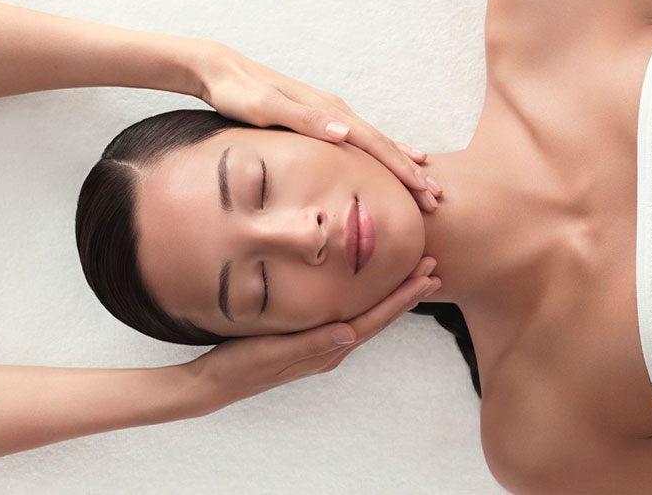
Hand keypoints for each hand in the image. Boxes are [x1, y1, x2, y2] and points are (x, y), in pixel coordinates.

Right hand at [187, 256, 441, 412]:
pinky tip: (370, 294)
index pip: (374, 320)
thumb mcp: (273, 351)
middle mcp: (331, 349)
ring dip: (393, 298)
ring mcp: (322, 347)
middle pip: (379, 318)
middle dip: (407, 295)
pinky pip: (350, 320)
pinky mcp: (309, 342)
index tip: (427, 276)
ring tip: (414, 278)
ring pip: (368, 319)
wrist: (217, 383)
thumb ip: (312, 343)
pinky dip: (369, 304)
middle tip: (434, 268)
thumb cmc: (242, 365)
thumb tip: (351, 332)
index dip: (402, 298)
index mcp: (326, 349)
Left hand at [195, 43, 442, 211]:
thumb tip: (345, 133)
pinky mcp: (321, 118)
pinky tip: (390, 157)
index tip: (423, 190)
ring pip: (375, 141)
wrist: (223, 71)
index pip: (374, 144)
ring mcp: (330, 113)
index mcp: (328, 112)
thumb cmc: (239, 93)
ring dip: (401, 162)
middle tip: (436, 196)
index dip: (401, 169)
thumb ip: (305, 120)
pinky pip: (360, 138)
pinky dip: (381, 151)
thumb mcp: (266, 108)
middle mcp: (335, 111)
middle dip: (411, 171)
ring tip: (426, 179)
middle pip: (383, 144)